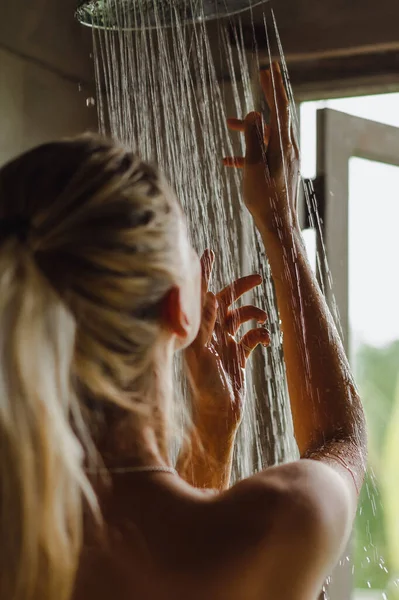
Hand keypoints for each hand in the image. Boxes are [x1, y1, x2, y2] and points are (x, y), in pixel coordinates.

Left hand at [184, 249, 269, 438]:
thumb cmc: (205, 389)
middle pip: (225, 302)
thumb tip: (209, 296)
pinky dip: (261, 335)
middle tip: (257, 278)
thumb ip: (205, 326)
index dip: (205, 274)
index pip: (202, 296)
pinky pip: (252, 337)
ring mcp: (225, 344)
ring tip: (263, 319)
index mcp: (200, 331)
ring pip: (241, 318)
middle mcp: (211, 334)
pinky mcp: (238, 356)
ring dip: (254, 313)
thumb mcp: (203, 356)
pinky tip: (266, 341)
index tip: (209, 253)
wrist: (218, 416)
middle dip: (240, 289)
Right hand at [223, 62, 299, 232]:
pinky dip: (248, 153)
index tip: (269, 68)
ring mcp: (285, 161)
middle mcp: (288, 150)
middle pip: (277, 117)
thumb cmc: (265, 199)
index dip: (274, 86)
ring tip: (229, 124)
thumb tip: (255, 112)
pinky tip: (228, 161)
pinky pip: (263, 155)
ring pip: (267, 136)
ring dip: (249, 129)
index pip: (280, 108)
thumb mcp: (254, 166)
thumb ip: (253, 138)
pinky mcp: (279, 173)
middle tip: (261, 77)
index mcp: (283, 145)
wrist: (278, 227)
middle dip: (266, 98)